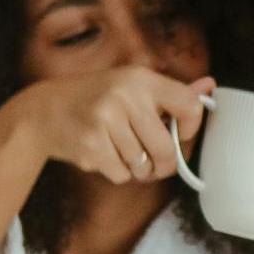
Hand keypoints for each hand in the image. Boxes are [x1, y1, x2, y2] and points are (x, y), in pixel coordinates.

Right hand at [19, 67, 211, 184]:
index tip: (180, 135)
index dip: (191, 129)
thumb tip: (209, 86)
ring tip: (122, 152)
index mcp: (141, 79)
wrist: (44, 111)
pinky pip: (122, 174)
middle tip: (156, 164)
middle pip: (167, 149)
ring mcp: (106, 121)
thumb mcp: (131, 85)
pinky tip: (104, 155)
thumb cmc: (95, 99)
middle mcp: (125, 96)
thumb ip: (171, 92)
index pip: (189, 106)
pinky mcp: (92, 146)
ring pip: (143, 165)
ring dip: (138, 168)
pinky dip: (118, 172)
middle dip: (164, 165)